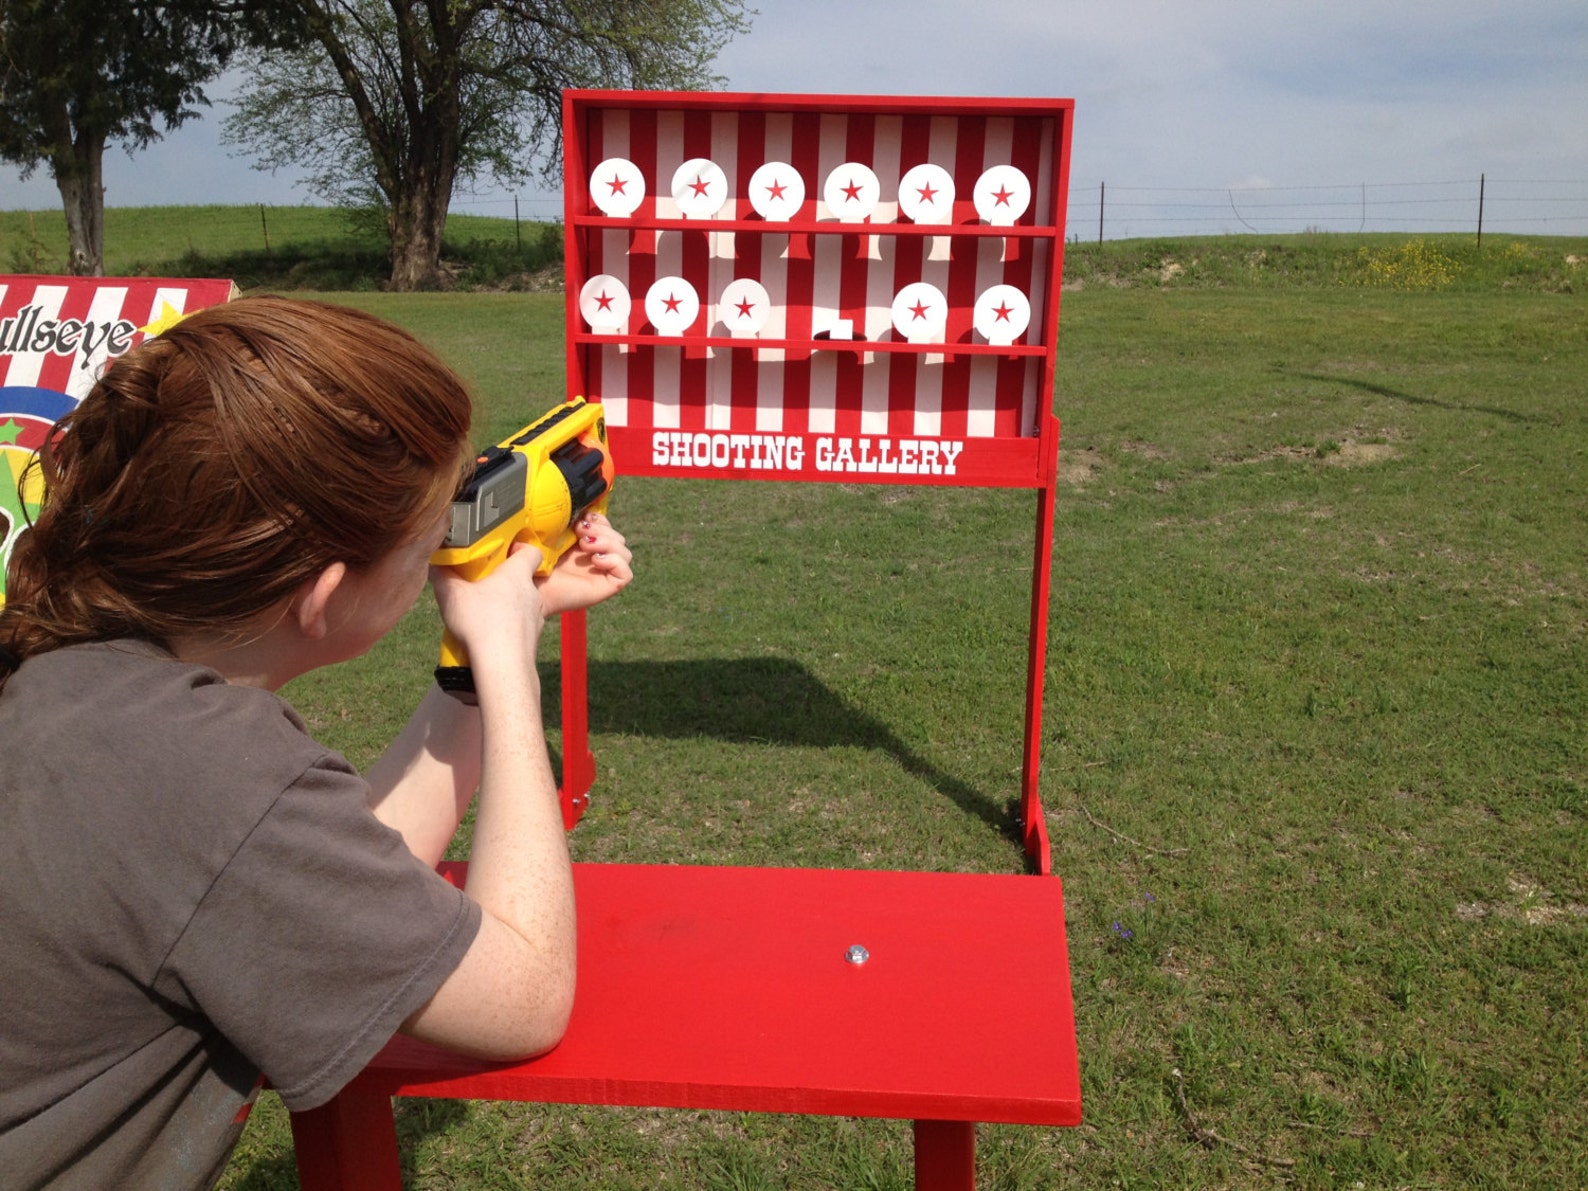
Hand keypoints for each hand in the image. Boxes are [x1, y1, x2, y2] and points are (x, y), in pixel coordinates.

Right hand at [431, 540, 546, 669]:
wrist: (502, 667)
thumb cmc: (480, 623)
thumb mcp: (452, 595)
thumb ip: (443, 576)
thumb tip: (436, 564)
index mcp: (517, 575)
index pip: (532, 551)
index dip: (520, 548)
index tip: (506, 552)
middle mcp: (532, 594)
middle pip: (524, 579)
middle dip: (506, 581)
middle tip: (485, 585)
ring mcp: (536, 618)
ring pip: (523, 604)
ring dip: (508, 606)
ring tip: (485, 614)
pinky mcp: (533, 639)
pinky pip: (521, 627)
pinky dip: (509, 628)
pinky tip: (491, 635)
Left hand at [536, 512, 633, 616]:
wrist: (530, 586)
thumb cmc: (534, 563)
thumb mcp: (549, 536)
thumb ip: (563, 521)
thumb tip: (575, 509)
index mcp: (584, 546)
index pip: (607, 527)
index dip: (599, 519)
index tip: (582, 516)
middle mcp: (595, 560)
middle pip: (618, 538)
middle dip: (602, 529)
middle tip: (579, 531)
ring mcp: (602, 575)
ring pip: (625, 553)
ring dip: (608, 543)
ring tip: (584, 545)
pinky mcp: (606, 588)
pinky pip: (626, 574)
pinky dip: (615, 562)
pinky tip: (595, 560)